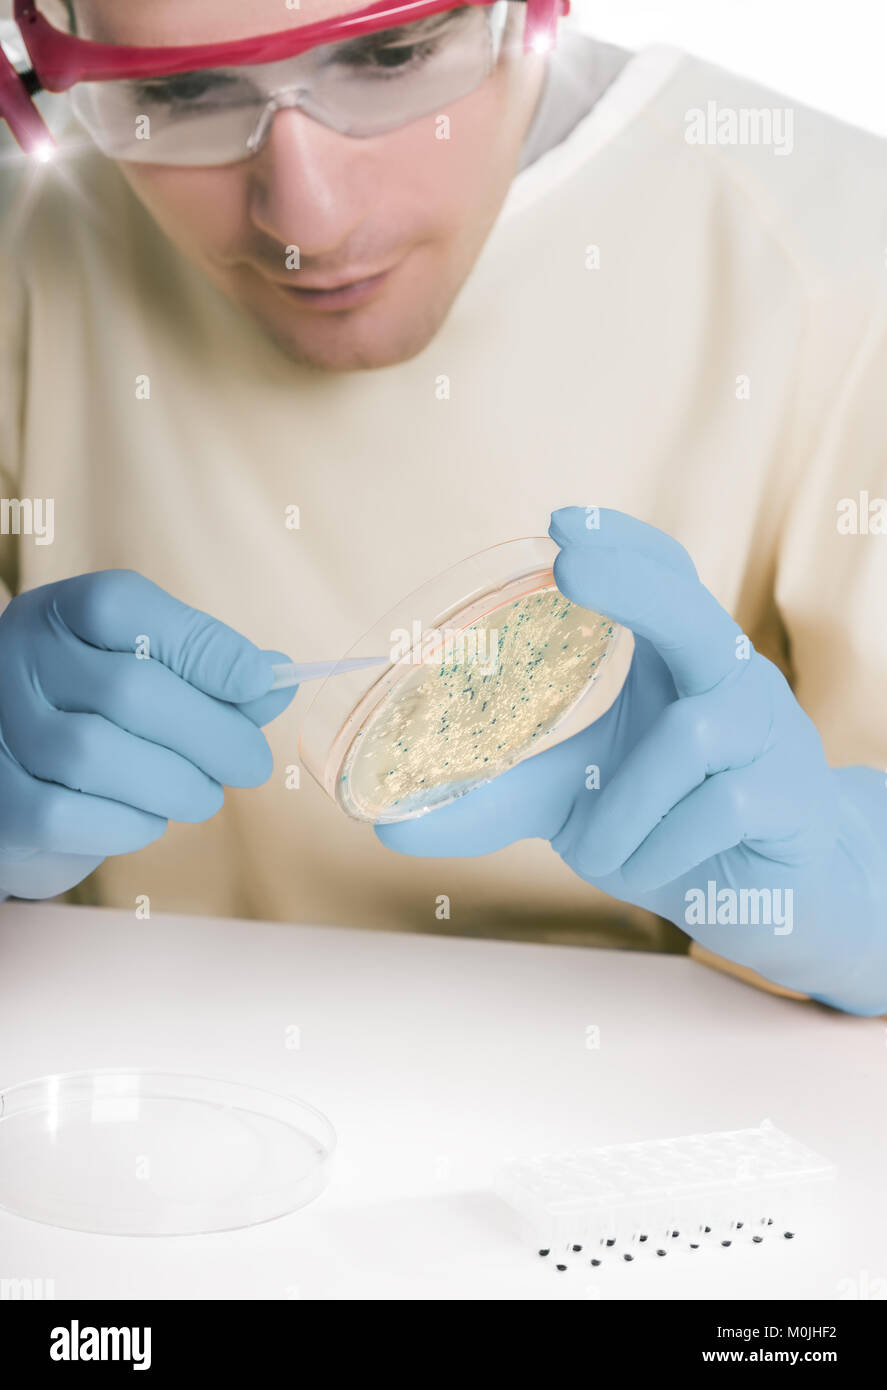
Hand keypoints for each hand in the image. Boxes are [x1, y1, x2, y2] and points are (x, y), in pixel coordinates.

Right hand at [0, 570, 294, 898]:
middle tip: (252, 763)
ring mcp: (0, 728)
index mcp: (60, 613)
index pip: (122, 607)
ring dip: (177, 784)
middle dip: (212, 733)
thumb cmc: (100, 717)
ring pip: (98, 755)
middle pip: (128, 689)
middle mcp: (16, 658)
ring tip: (205, 795)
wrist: (18, 781)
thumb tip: (276, 681)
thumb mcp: (148, 674)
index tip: (261, 682)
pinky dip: (131, 823)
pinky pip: (71, 814)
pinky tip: (150, 818)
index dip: (201, 646)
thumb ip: (208, 673)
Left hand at [378, 509, 886, 1014]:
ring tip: (600, 851)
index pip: (665, 576)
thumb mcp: (572, 802)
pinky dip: (661, 848)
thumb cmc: (668, 823)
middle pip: (695, 613)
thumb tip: (387, 823)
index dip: (621, 545)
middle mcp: (731, 681)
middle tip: (570, 561)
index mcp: (678, 662)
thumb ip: (492, 798)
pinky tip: (648, 867)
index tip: (559, 524)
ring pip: (691, 737)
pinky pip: (718, 809)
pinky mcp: (793, 797)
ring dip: (625, 806)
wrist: (768, 898)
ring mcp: (773, 734)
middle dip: (635, 583)